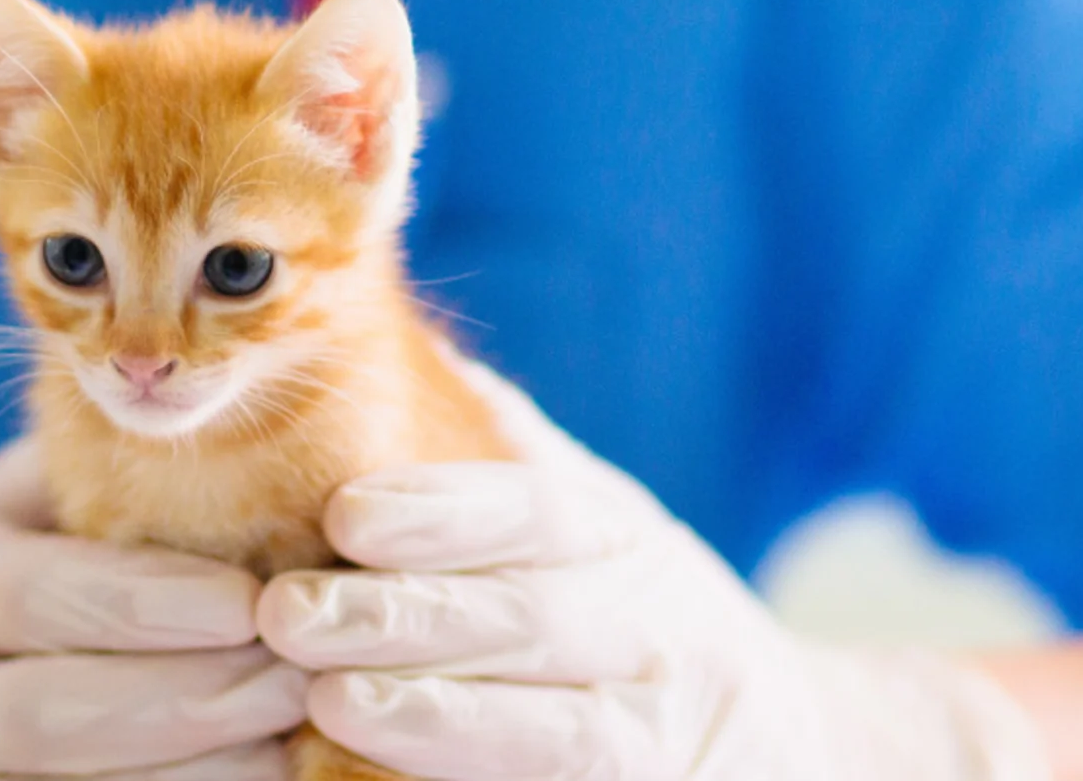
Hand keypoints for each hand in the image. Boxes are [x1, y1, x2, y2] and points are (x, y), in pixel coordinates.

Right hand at [0, 439, 308, 780]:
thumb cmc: (2, 573)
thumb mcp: (26, 507)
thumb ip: (104, 474)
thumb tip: (247, 423)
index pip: (31, 594)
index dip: (140, 604)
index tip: (249, 601)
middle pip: (47, 716)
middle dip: (186, 702)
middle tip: (298, 681)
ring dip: (193, 774)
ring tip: (292, 739)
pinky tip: (258, 780)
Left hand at [257, 361, 1051, 780]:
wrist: (792, 743)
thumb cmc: (638, 618)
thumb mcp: (593, 525)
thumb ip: (502, 453)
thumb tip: (391, 342)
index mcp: (626, 542)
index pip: (540, 513)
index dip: (445, 511)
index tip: (346, 512)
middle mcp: (658, 629)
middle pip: (529, 620)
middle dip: (404, 617)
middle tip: (289, 612)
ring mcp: (665, 727)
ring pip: (550, 725)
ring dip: (436, 716)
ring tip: (329, 702)